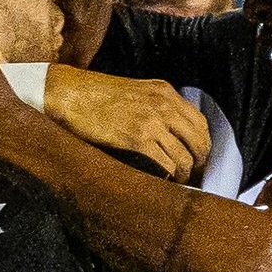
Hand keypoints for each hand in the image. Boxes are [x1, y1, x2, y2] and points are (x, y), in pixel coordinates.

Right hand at [45, 66, 209, 183]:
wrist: (69, 93)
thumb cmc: (95, 94)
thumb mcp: (135, 91)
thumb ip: (155, 105)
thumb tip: (168, 131)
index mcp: (165, 91)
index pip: (199, 121)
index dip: (202, 143)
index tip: (198, 156)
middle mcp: (164, 104)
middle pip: (198, 140)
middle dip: (199, 161)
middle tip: (193, 173)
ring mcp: (152, 121)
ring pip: (185, 156)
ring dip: (185, 173)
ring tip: (178, 180)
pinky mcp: (138, 138)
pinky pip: (166, 164)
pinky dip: (168, 176)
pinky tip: (162, 179)